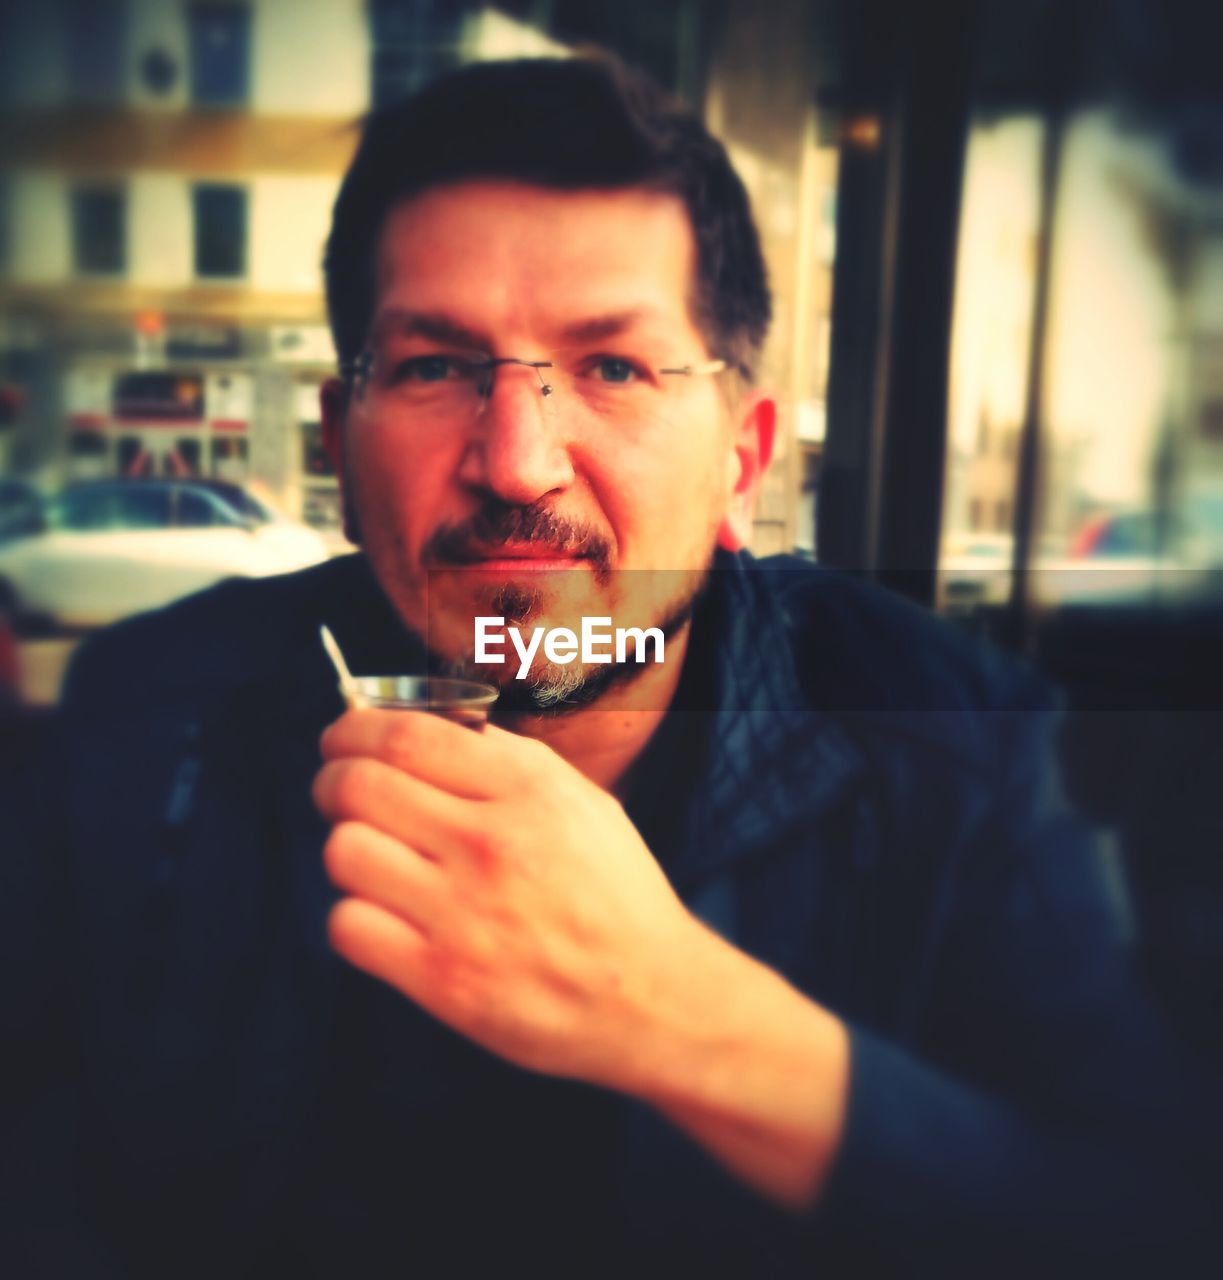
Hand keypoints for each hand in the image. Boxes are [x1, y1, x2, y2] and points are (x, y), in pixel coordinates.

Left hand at [312, 708, 713, 1090]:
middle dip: (333, 782)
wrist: (651, 996)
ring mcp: (464, 915)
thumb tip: (430, 728)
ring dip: (348, 851)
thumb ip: (509, 762)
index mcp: (527, 789)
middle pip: (359, 786)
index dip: (352, 728)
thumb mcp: (583, 802)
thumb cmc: (616, 894)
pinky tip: (385, 916)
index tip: (342, 736)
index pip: (405, 736)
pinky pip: (349, 926)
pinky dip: (355, 917)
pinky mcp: (443, 980)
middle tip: (342, 793)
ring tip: (375, 860)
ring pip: (344, 852)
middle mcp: (491, 843)